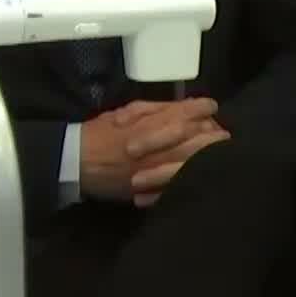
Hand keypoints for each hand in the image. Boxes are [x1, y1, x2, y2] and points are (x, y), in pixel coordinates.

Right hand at [79, 98, 228, 205]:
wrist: (75, 164)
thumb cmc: (100, 133)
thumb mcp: (127, 112)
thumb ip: (159, 109)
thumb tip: (187, 106)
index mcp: (150, 127)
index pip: (188, 114)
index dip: (204, 107)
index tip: (209, 106)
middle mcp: (157, 150)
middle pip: (199, 140)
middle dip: (214, 133)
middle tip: (220, 130)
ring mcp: (157, 172)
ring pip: (194, 162)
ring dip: (209, 154)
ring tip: (218, 150)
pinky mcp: (152, 190)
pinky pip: (180, 184)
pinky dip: (193, 176)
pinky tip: (200, 171)